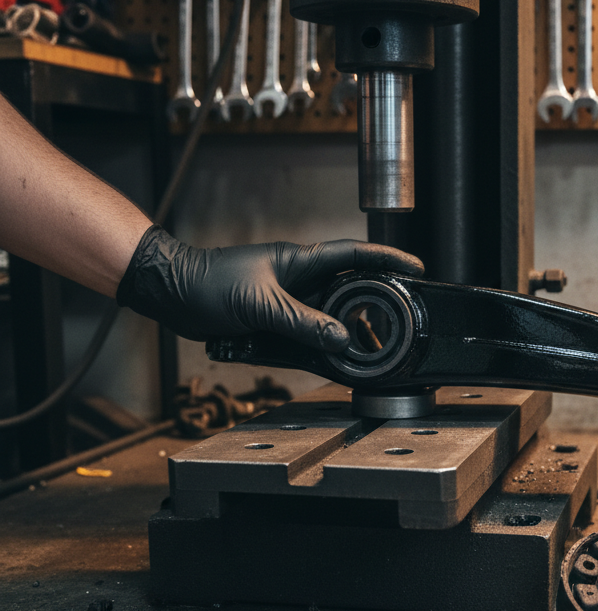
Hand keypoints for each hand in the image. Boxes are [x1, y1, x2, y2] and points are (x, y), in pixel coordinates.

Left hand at [116, 225, 423, 351]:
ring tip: (370, 344)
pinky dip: (319, 343)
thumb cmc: (208, 284)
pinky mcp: (273, 316)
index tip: (414, 266)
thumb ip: (303, 323)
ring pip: (328, 313)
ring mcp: (286, 297)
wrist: (170, 293)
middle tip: (400, 314)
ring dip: (346, 327)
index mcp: (299, 262)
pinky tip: (329, 356)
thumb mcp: (261, 305)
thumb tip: (342, 338)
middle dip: (375, 300)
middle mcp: (297, 278)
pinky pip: (306, 330)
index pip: (354, 255)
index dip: (387, 259)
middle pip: (348, 287)